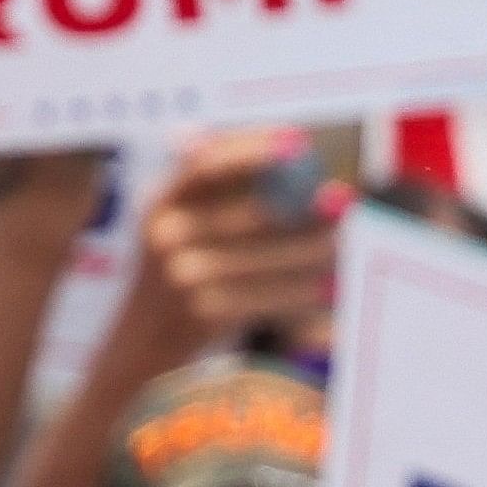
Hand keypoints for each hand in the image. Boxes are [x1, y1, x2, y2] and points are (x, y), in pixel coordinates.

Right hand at [116, 128, 339, 368]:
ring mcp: (184, 274)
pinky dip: (307, 291)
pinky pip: (273, 295)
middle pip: (255, 211)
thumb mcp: (173, 226)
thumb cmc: (171, 278)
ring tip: (347, 242)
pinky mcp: (206, 311)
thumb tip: (282, 144)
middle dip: (306, 207)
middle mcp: (166, 234)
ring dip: (318, 249)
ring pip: (273, 255)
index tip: (298, 141)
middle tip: (344, 199)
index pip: (206, 164)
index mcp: (157, 204)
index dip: (253, 150)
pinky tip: (332, 286)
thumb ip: (210, 187)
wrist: (139, 345)